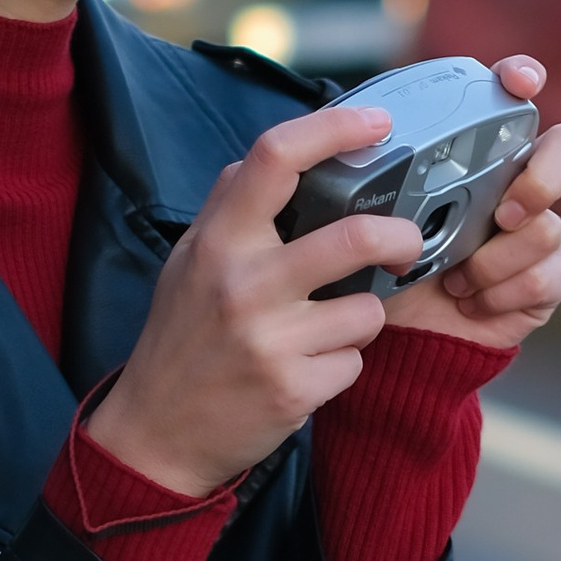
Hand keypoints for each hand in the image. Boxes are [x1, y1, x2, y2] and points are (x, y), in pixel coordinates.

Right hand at [87, 99, 427, 496]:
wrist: (155, 435)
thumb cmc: (179, 340)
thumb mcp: (188, 261)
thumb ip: (228, 208)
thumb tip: (270, 159)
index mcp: (219, 241)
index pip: (276, 158)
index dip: (334, 128)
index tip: (377, 125)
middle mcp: (244, 284)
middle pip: (354, 236)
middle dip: (399, 237)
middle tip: (405, 243)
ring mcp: (271, 340)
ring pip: (367, 310)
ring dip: (362, 318)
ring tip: (326, 329)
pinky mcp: (294, 390)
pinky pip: (354, 361)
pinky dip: (342, 363)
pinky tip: (307, 369)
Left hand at [383, 55, 560, 354]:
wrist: (400, 333)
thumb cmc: (383, 263)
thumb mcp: (367, 211)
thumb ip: (369, 171)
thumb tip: (346, 133)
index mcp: (474, 153)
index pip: (515, 96)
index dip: (522, 77)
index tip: (516, 81)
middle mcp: (515, 183)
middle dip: (544, 176)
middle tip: (503, 211)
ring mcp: (536, 231)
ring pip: (544, 227)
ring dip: (492, 260)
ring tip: (453, 277)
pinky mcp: (545, 278)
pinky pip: (543, 277)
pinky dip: (499, 293)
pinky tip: (469, 299)